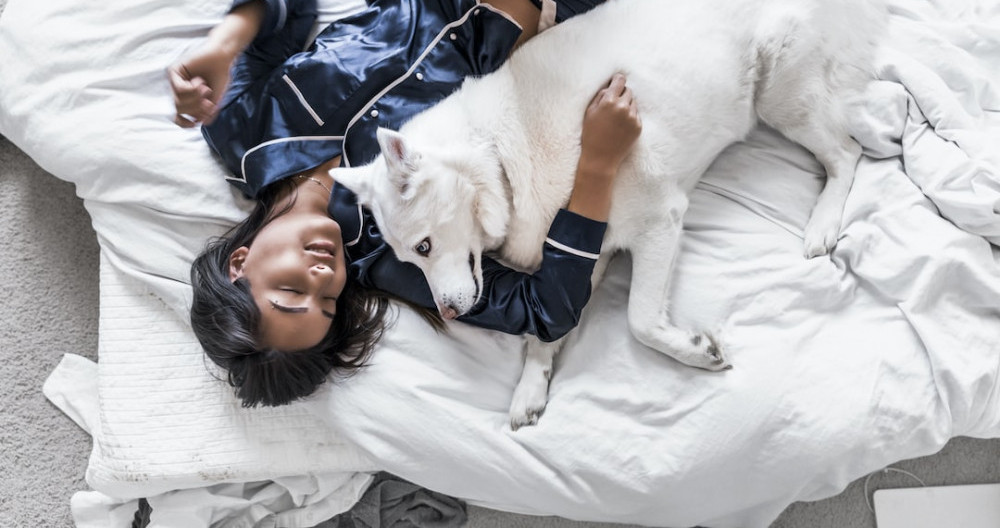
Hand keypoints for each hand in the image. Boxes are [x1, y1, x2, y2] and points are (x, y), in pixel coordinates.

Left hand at [168, 44, 235, 127]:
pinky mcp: (174, 71)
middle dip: (195, 109)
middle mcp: (177, 90)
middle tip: (209, 104)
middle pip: (179, 109)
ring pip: (178, 101)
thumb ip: (208, 112)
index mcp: (186, 99)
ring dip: (195, 98)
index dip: (183, 123)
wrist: (222, 58)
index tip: (194, 124)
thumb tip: (200, 123)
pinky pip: (179, 88)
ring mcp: (174, 81)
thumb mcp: (215, 100)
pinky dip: (192, 88)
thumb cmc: (219, 77)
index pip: (177, 116)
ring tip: (207, 90)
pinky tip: (200, 81)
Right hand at [565, 74, 641, 221]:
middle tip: (613, 105)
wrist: (600, 159)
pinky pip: (636, 115)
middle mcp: (623, 107)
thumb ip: (600, 96)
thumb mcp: (589, 113)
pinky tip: (620, 127)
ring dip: (626, 106)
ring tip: (616, 119)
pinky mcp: (638, 126)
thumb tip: (610, 86)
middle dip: (621, 95)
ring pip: (633, 103)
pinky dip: (630, 117)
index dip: (618, 80)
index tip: (617, 81)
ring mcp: (632, 117)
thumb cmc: (591, 135)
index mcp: (609, 101)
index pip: (620, 80)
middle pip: (628, 91)